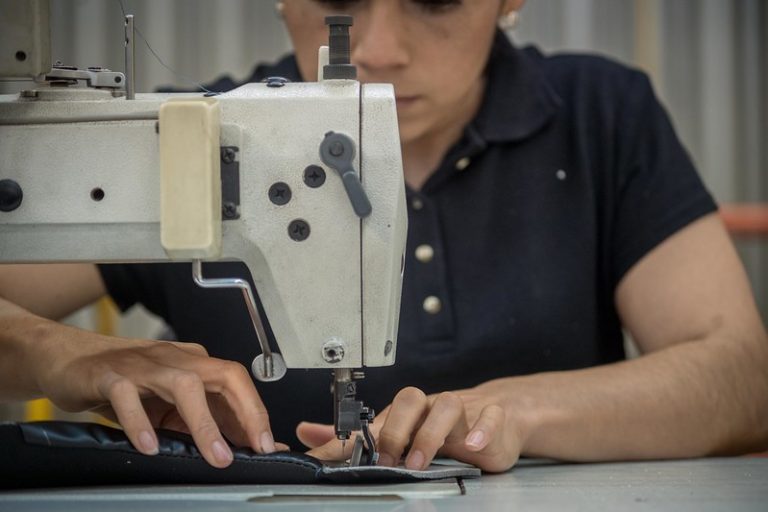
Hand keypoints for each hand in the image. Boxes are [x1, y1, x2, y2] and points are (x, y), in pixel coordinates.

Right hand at [34, 328, 281, 467]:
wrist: (69, 361)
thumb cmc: (124, 384)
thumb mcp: (168, 406)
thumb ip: (201, 422)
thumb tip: (241, 447)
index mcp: (194, 364)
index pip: (237, 381)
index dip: (256, 412)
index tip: (267, 445)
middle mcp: (175, 359)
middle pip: (222, 376)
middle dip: (245, 412)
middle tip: (254, 448)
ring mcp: (144, 365)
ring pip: (184, 385)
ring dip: (204, 422)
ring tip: (215, 455)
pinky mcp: (110, 375)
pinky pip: (128, 395)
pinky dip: (141, 422)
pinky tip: (150, 447)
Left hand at [298, 383, 524, 472]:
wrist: (498, 416)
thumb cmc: (445, 426)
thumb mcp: (400, 433)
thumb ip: (354, 438)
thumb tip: (308, 434)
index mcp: (409, 412)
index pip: (381, 415)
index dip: (364, 435)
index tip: (352, 456)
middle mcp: (431, 408)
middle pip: (411, 398)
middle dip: (397, 430)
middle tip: (388, 460)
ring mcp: (463, 412)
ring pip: (447, 404)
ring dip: (431, 434)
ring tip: (420, 462)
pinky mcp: (492, 421)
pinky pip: (491, 417)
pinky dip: (483, 429)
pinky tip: (474, 445)